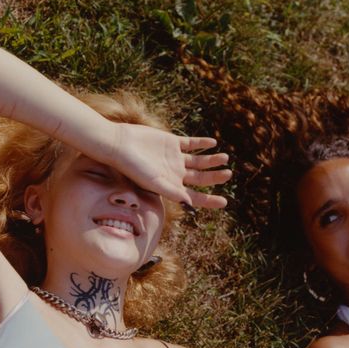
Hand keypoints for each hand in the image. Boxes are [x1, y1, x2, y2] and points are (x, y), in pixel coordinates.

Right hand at [109, 123, 231, 208]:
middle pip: (200, 178)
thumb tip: (192, 205)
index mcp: (172, 186)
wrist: (120, 145)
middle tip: (228, 174)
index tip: (224, 202)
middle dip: (215, 177)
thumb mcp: (154, 183)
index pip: (195, 197)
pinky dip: (202, 143)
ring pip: (198, 161)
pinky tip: (212, 143)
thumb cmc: (133, 168)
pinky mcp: (171, 142)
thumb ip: (173, 192)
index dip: (210, 201)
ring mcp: (174, 157)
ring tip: (225, 158)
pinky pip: (190, 143)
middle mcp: (175, 173)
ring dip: (211, 160)